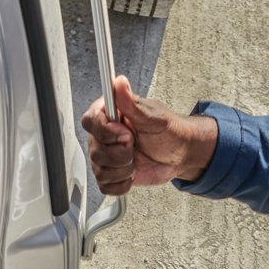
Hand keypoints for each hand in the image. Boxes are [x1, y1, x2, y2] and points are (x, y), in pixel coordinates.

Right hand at [80, 76, 218, 194]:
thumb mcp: (152, 115)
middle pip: (95, 151)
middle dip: (121, 154)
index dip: (107, 132)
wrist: (179, 153)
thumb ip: (131, 102)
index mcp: (109, 114)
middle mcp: (103, 135)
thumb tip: (119, 82)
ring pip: (100, 170)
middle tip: (136, 145)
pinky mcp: (110, 174)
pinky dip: (122, 184)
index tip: (126, 133)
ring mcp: (105, 156)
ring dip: (124, 169)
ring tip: (136, 159)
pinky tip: (132, 173)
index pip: (90, 122)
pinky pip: (105, 186)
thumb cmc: (168, 131)